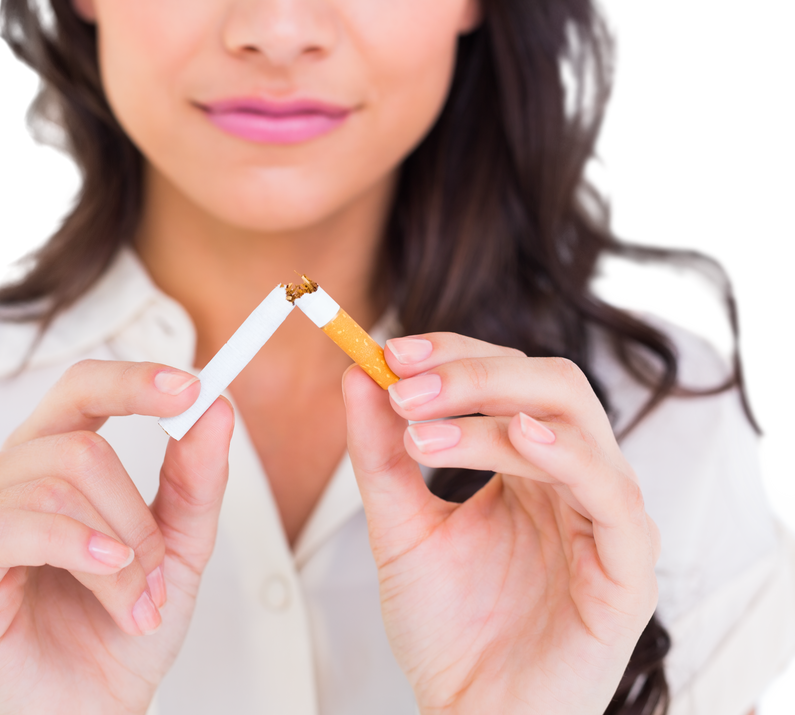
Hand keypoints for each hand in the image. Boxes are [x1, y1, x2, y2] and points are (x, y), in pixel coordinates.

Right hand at [0, 361, 233, 714]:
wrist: (91, 712)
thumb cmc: (119, 630)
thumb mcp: (179, 549)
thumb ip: (195, 479)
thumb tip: (215, 410)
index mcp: (51, 464)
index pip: (80, 390)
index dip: (131, 381)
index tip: (190, 389)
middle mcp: (5, 481)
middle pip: (78, 443)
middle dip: (138, 514)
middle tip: (159, 569)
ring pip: (55, 486)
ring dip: (119, 552)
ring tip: (134, 602)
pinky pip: (4, 526)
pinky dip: (70, 545)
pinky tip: (104, 571)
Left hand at [343, 334, 660, 714]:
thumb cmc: (450, 631)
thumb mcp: (400, 527)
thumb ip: (380, 454)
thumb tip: (358, 376)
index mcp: (525, 467)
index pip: (505, 378)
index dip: (452, 355)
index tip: (390, 352)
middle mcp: (569, 482)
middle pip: (547, 384)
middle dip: (472, 373)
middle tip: (406, 385)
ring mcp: (602, 521)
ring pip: (574, 425)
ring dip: (493, 411)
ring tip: (422, 431)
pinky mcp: (626, 571)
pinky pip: (613, 496)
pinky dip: (570, 457)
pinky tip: (523, 440)